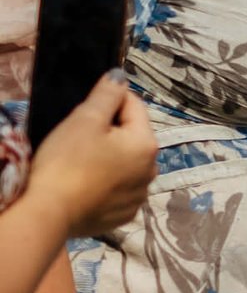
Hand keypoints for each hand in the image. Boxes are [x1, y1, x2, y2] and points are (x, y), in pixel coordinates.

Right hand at [25, 73, 157, 236]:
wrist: (49, 212)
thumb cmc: (66, 160)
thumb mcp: (85, 120)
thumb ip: (107, 95)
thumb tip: (120, 77)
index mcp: (146, 144)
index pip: (135, 107)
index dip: (111, 100)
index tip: (87, 107)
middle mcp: (152, 171)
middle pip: (132, 138)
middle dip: (111, 131)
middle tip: (78, 136)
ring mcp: (139, 196)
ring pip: (126, 164)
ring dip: (110, 158)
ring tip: (80, 160)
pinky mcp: (123, 215)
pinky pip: (118, 190)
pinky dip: (105, 183)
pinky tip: (85, 183)